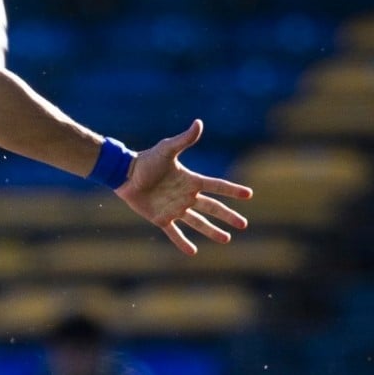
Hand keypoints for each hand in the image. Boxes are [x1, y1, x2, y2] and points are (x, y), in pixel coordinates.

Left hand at [114, 120, 253, 254]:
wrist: (124, 174)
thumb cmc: (145, 160)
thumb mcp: (167, 149)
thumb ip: (184, 140)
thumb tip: (199, 123)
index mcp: (190, 181)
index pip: (216, 186)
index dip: (232, 190)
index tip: (248, 194)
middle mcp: (185, 196)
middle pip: (212, 208)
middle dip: (228, 216)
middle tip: (243, 224)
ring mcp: (174, 208)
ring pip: (198, 222)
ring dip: (212, 231)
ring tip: (227, 239)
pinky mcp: (161, 218)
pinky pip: (174, 232)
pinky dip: (182, 242)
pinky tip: (193, 252)